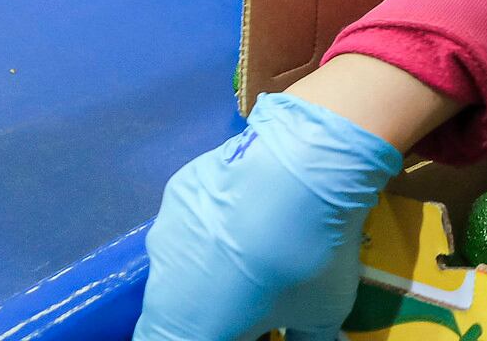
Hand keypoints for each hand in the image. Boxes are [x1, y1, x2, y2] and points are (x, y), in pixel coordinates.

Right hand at [135, 93, 402, 340]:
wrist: (302, 163)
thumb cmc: (308, 254)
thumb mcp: (322, 311)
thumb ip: (305, 336)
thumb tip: (306, 339)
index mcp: (189, 324)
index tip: (242, 331)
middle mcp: (163, 283)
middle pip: (173, 312)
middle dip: (206, 311)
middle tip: (251, 301)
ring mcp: (165, 233)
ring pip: (179, 263)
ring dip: (207, 267)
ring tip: (255, 250)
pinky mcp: (176, 191)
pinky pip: (190, 221)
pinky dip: (213, 225)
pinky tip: (249, 210)